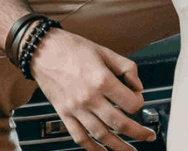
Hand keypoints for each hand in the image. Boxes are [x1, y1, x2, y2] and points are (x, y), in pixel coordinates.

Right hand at [30, 30, 155, 150]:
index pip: (131, 103)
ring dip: (120, 147)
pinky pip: (79, 137)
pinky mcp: (64, 112)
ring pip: (102, 135)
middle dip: (138, 133)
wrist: (40, 48)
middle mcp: (89, 96)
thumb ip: (125, 67)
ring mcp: (75, 107)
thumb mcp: (103, 50)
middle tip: (147, 136)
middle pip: (120, 124)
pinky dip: (93, 149)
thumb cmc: (69, 47)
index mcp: (101, 79)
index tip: (138, 101)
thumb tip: (138, 85)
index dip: (140, 103)